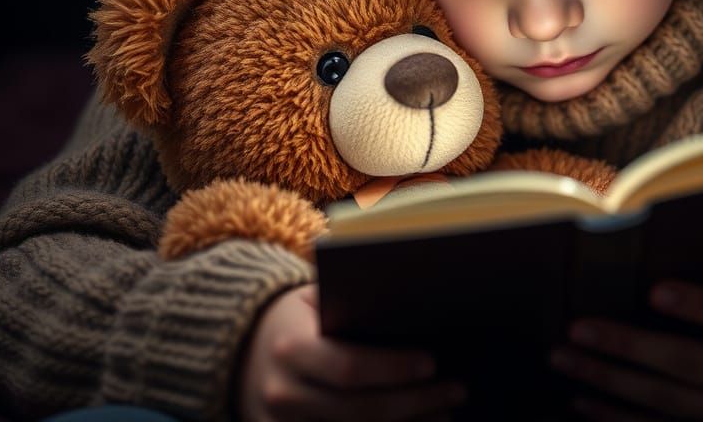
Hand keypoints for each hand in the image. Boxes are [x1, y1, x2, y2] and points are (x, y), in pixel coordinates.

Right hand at [235, 283, 465, 420]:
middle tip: (456, 390)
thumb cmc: (299, 320)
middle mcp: (282, 394)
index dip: (393, 369)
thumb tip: (407, 293)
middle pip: (358, 411)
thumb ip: (347, 296)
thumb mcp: (314, 299)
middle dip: (413, 404)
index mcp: (291, 349)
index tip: (431, 362)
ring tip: (445, 414)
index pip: (348, 367)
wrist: (246, 351)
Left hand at [549, 280, 702, 420]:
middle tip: (577, 329)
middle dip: (628, 348)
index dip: (702, 306)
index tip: (654, 290)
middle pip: (692, 367)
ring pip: (671, 404)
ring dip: (610, 383)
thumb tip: (661, 251)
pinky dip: (620, 419)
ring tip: (565, 359)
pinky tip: (584, 402)